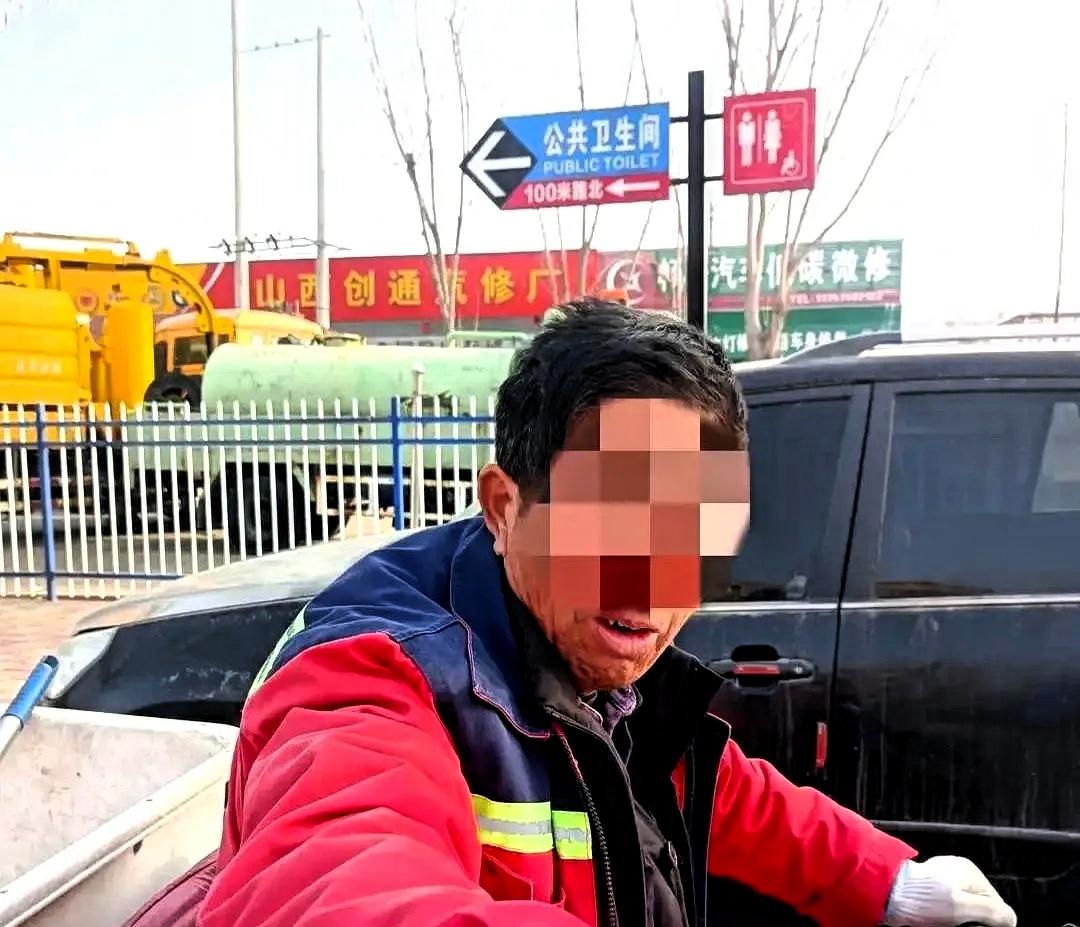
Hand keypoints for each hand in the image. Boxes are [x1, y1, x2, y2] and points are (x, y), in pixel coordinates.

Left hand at [882, 856, 1016, 926]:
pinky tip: (936, 919)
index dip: (990, 921)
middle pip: (978, 906)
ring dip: (958, 920)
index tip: (972, 925)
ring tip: (944, 921)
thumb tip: (1011, 918)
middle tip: (956, 923)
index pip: (996, 904)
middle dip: (973, 920)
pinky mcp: (930, 890)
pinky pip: (948, 908)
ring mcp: (943, 881)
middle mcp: (958, 873)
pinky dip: (946, 918)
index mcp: (970, 872)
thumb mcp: (962, 906)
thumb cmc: (923, 898)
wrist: (886, 893)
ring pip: (963, 909)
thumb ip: (991, 910)